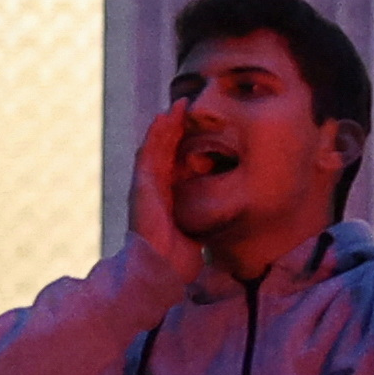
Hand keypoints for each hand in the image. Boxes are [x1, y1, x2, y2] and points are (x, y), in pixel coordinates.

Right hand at [123, 104, 204, 286]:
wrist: (161, 269)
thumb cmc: (180, 255)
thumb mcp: (201, 225)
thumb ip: (209, 211)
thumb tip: (231, 205)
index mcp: (170, 195)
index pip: (178, 161)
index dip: (187, 142)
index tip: (203, 124)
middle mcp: (156, 187)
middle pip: (166, 150)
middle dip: (176, 127)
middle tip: (190, 105)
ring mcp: (146, 185)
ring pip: (156, 146)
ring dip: (166, 124)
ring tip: (179, 105)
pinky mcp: (142, 186)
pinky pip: (147, 154)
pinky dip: (155, 135)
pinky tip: (164, 118)